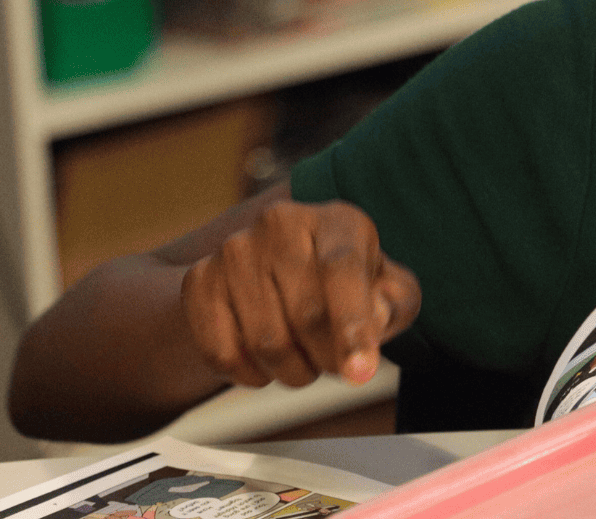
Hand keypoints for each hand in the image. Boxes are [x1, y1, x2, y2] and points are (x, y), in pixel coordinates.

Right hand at [181, 199, 420, 388]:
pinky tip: (265, 365)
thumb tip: (372, 321)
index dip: (352, 325)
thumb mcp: (388, 290)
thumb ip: (396, 303)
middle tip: (334, 366)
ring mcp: (234, 249)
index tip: (360, 374)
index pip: (342, 269)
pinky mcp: (199, 281)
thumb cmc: (347, 288)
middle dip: (328, 358)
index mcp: (337, 220)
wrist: (273, 275)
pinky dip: (250, 376)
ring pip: (266, 342)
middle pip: (307, 315)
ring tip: (304, 362)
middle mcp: (282, 223)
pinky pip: (222, 352)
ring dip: (293, 372)